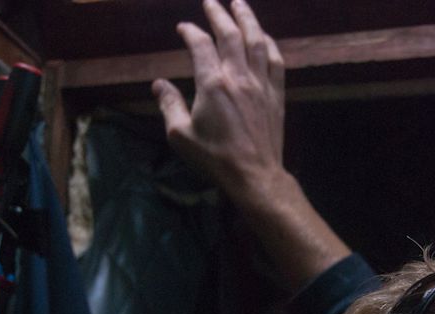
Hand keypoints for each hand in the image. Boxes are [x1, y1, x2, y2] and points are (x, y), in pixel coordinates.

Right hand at [153, 0, 284, 206]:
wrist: (254, 175)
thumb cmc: (215, 158)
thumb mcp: (180, 135)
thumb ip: (169, 105)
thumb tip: (158, 84)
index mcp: (212, 84)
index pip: (201, 45)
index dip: (191, 32)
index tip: (184, 27)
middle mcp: (239, 77)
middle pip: (230, 34)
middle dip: (219, 13)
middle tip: (211, 1)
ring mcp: (261, 84)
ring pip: (256, 41)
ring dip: (247, 19)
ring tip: (240, 3)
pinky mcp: (276, 95)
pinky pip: (276, 61)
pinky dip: (269, 44)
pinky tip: (264, 37)